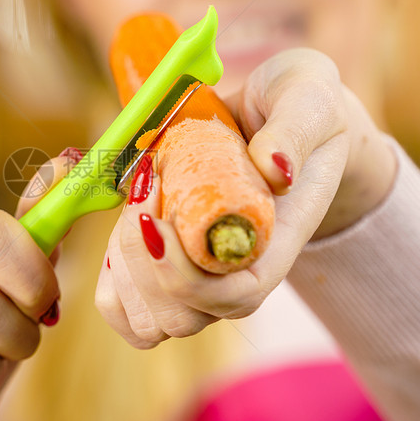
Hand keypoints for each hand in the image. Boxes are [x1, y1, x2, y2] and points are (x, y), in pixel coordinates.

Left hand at [95, 48, 395, 347]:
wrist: (276, 111)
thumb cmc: (299, 104)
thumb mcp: (308, 99)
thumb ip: (296, 128)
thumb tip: (274, 168)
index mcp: (276, 244)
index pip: (232, 297)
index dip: (183, 273)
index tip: (154, 214)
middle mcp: (238, 275)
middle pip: (182, 317)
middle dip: (142, 259)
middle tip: (145, 184)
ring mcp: (201, 278)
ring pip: (149, 322)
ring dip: (123, 264)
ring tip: (136, 197)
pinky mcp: (168, 269)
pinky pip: (127, 307)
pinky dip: (111, 274)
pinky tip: (122, 221)